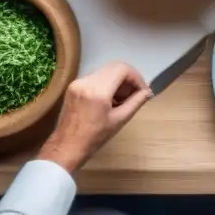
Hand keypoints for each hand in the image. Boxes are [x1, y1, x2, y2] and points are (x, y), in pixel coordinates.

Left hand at [37, 61, 151, 173]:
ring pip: (105, 71)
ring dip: (117, 80)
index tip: (142, 91)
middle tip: (134, 94)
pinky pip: (95, 77)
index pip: (123, 69)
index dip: (136, 77)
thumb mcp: (119, 120)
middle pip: (114, 67)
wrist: (66, 147)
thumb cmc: (94, 138)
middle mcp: (87, 81)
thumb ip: (135, 102)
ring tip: (122, 99)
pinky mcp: (73, 86)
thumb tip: (147, 92)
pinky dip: (106, 84)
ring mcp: (78, 82)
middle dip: (128, 78)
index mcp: (98, 90)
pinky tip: (109, 99)